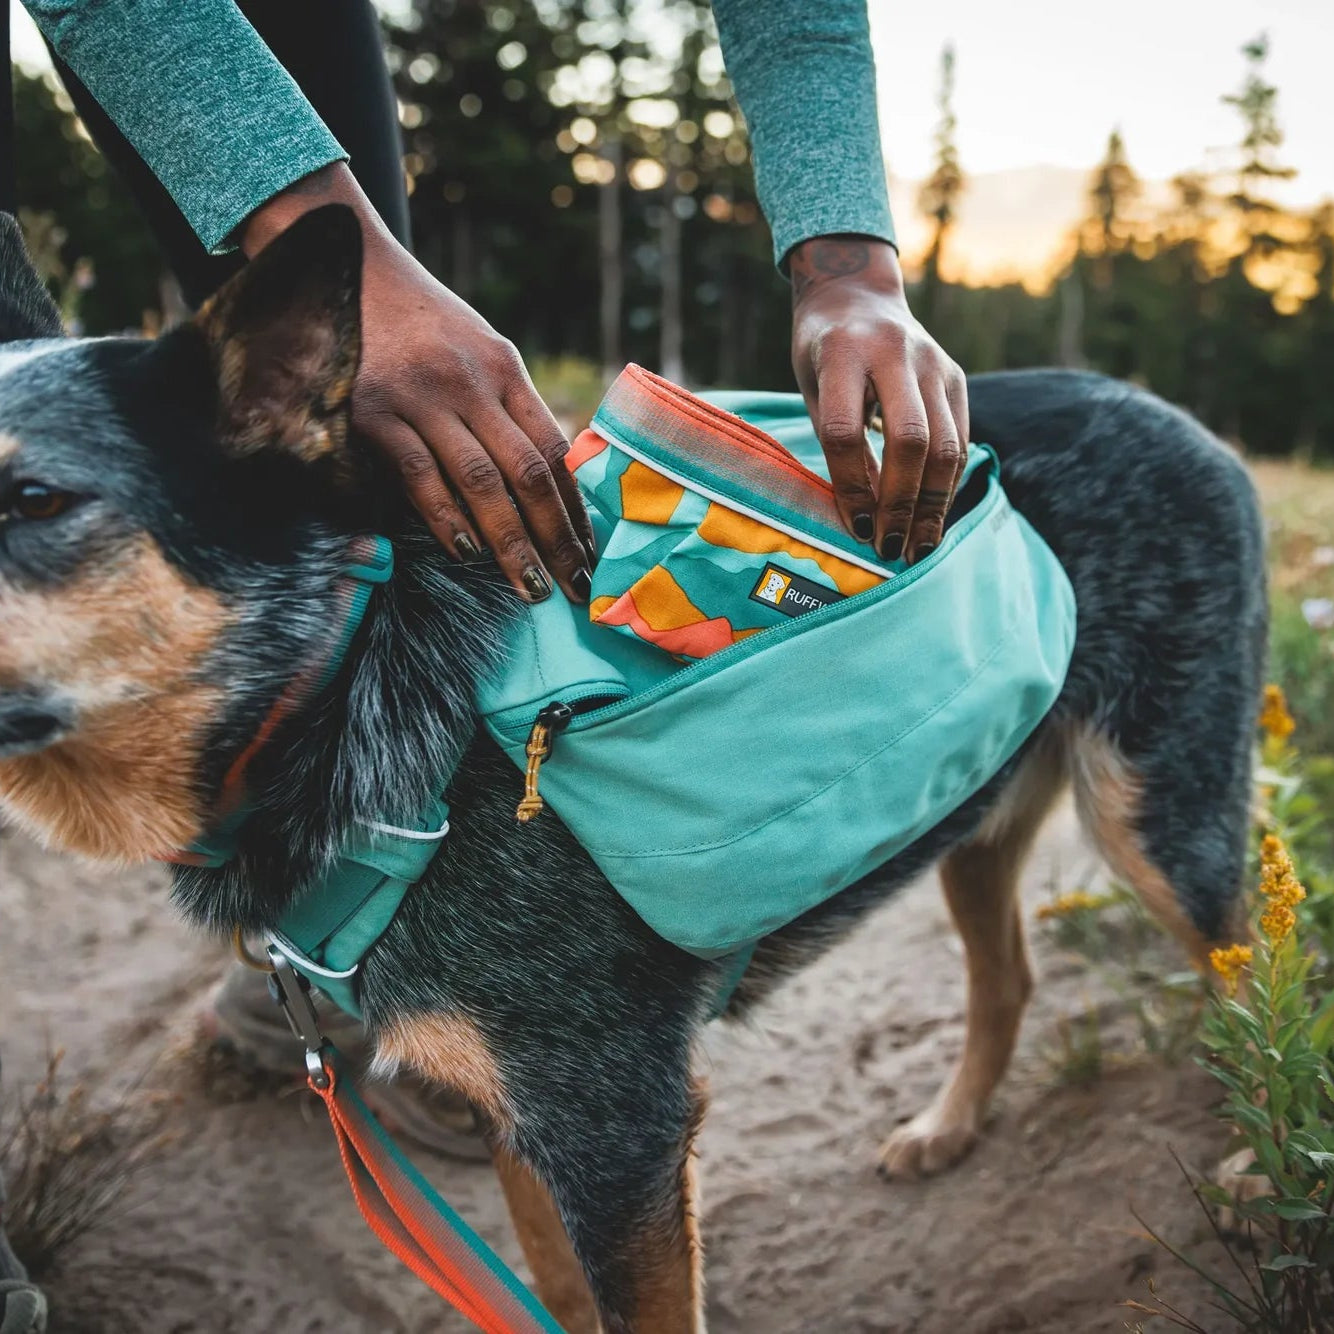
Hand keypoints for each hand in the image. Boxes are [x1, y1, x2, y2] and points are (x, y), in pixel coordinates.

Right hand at [242, 165, 593, 603]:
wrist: (342, 267)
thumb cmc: (418, 322)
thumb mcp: (477, 351)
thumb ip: (508, 407)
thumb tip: (547, 477)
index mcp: (504, 369)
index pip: (553, 450)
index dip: (574, 507)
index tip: (589, 552)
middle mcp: (471, 383)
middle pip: (527, 474)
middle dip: (555, 538)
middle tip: (572, 587)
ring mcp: (422, 397)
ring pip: (480, 482)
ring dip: (509, 542)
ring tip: (529, 586)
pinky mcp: (372, 411)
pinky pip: (420, 475)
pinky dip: (445, 517)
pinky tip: (464, 551)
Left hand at [790, 236, 968, 563]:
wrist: (856, 293)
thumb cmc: (823, 354)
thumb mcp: (814, 389)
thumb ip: (837, 444)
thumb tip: (864, 519)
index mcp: (843, 352)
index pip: (846, 430)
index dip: (851, 486)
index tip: (856, 529)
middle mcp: (894, 352)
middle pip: (909, 439)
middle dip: (901, 503)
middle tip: (891, 547)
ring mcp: (933, 363)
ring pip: (946, 444)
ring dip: (933, 505)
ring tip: (918, 546)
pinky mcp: (956, 377)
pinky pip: (960, 440)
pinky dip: (947, 485)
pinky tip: (933, 517)